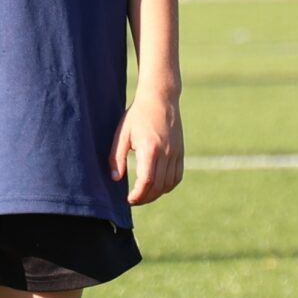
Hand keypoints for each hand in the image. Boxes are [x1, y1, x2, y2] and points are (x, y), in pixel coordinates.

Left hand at [110, 88, 182, 206]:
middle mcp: (166, 153)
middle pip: (158, 186)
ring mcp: (176, 153)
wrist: (160, 98)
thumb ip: (117, 157)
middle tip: (134, 200)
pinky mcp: (181, 152)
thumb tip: (116, 179)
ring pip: (169, 184)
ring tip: (144, 195)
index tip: (129, 199)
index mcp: (150, 148)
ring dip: (156, 194)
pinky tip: (158, 187)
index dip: (138, 195)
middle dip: (145, 198)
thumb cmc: (137, 115)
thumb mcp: (121, 134)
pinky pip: (177, 176)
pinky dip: (168, 186)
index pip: (147, 181)